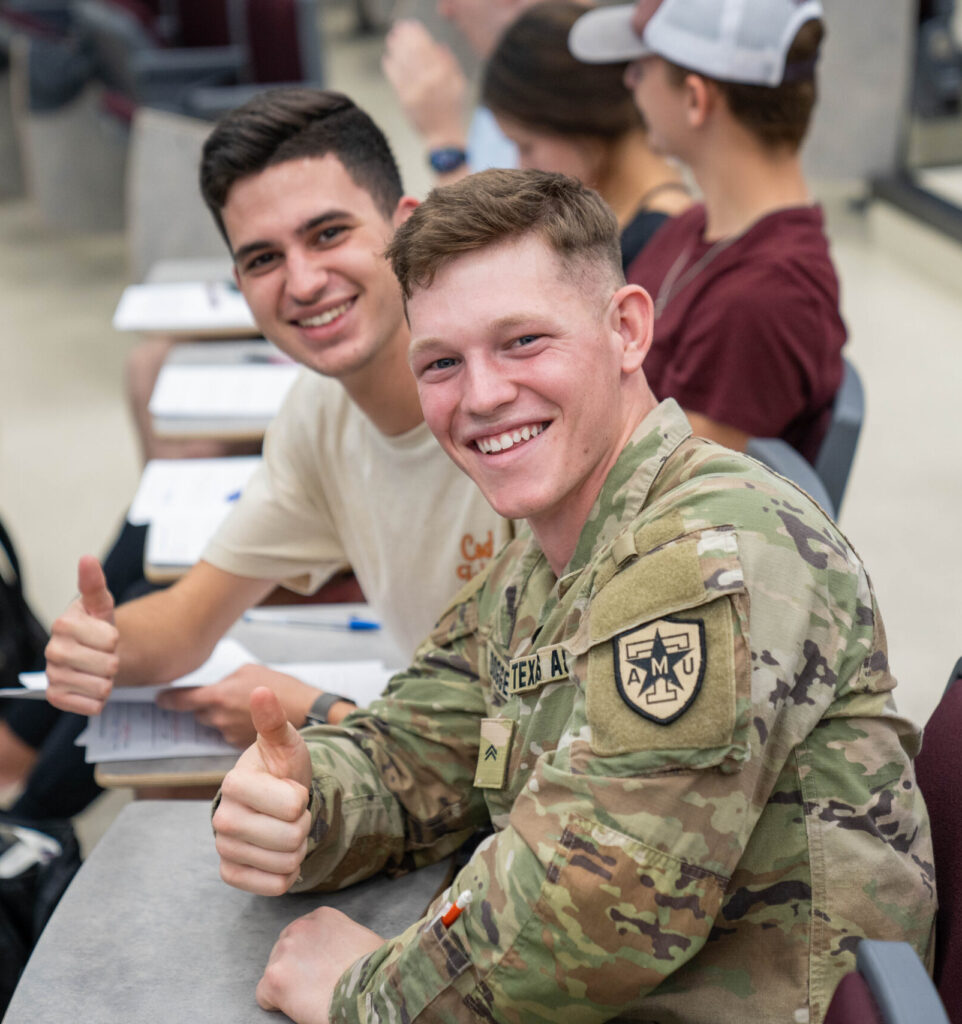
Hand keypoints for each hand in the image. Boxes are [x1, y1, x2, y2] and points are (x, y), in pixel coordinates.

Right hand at [44, 555, 118, 715]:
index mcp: (63, 624)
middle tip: (103, 655)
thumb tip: (87, 558)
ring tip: (97, 671)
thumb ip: (94, 584)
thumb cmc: (96, 627)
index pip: (111, 640)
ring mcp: (52, 675)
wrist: (91, 654)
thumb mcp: (100, 605)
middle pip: (108, 666)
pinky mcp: (55, 698)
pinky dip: (98, 700)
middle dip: (113, 662)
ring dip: (107, 681)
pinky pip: (92, 706)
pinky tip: (90, 687)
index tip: (105, 636)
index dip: (116, 640)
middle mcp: (52, 650)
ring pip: (102, 687)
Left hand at [157, 665, 317, 747]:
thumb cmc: (279, 687)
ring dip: (221, 716)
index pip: (182, 700)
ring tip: (241, 705)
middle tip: (219, 696)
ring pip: (214, 723)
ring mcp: (228, 733)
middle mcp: (219, 718)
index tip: (160, 698)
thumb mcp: (249, 670)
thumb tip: (216, 686)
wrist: (303, 712)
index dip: (168, 699)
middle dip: (203, 706)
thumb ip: (226, 680)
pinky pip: (228, 733)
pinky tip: (249, 717)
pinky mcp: (239, 743)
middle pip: (198, 713)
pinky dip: (233, 726)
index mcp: (217, 696)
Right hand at [213, 687, 312, 895]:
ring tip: (286, 829)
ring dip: (297, 849)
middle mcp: (222, 817)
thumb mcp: (285, 743)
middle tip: (293, 812)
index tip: (292, 789)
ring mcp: (223, 848)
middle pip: (291, 837)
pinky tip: (280, 854)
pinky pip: (273, 887)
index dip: (302, 799)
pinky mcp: (230, 873)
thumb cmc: (282, 769)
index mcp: (234, 782)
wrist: (275, 801)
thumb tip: (261, 690)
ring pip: (285, 864)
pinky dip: (287, 874)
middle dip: (303, 825)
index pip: (291, 805)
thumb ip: (273, 721)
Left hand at [256, 906, 382, 1022]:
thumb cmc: (376, 969)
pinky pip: (264, 996)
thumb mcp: (362, 939)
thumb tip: (348, 952)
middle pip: (285, 951)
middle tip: (314, 986)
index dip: (311, 957)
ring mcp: (285, 951)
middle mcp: (299, 927)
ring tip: (310, 997)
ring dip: (287, 984)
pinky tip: (298, 1007)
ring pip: (275, 971)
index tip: (322, 970)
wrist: (370, 990)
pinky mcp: (274, 978)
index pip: (303, 935)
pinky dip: (277, 1004)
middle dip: (296, 968)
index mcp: (322, 916)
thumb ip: (346, 938)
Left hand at [382, 20, 466, 147]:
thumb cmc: (452, 110)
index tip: (411, 27)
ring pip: (403, 63)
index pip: (428, 48)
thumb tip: (438, 45)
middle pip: (413, 52)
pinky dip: (390, 67)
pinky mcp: (406, 101)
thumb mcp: (458, 85)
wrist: (444, 136)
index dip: (417, 34)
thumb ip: (450, 64)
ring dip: (395, 49)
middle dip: (404, 38)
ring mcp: (417, 91)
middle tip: (398, 31)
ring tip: (391, 41)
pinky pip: (396, 79)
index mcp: (444, 75)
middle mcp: (430, 81)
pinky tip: (387, 59)